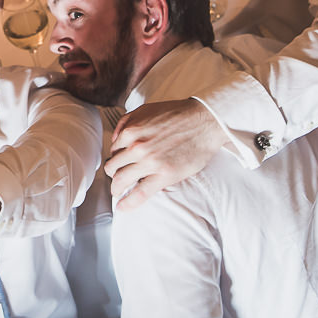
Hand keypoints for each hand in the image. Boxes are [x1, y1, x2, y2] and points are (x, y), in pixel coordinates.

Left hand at [104, 98, 227, 211]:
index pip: (113, 151)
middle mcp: (137, 147)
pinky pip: (141, 193)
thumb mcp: (146, 110)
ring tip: (118, 192)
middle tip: (117, 178)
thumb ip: (126, 122)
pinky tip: (122, 207)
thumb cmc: (177, 114)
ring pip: (122, 181)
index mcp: (131, 131)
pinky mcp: (165, 175)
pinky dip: (128, 202)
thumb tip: (114, 140)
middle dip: (113, 174)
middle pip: (113, 168)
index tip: (119, 164)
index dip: (116, 159)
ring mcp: (150, 162)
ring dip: (117, 188)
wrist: (204, 121)